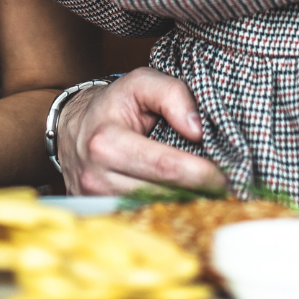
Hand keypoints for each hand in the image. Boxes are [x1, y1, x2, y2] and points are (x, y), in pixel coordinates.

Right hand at [55, 69, 226, 196]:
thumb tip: (198, 130)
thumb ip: (173, 95)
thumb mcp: (141, 82)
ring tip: (208, 194)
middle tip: (226, 190)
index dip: (200, 173)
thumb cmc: (113, 103)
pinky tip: (182, 200)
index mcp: (106, 141)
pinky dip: (164, 210)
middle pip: (160, 193)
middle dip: (197, 193)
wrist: (71, 126)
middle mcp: (96, 176)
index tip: (226, 177)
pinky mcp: (98, 211)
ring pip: (151, 210)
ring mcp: (94, 199)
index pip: (164, 166)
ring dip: (183, 204)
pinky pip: (139, 216)